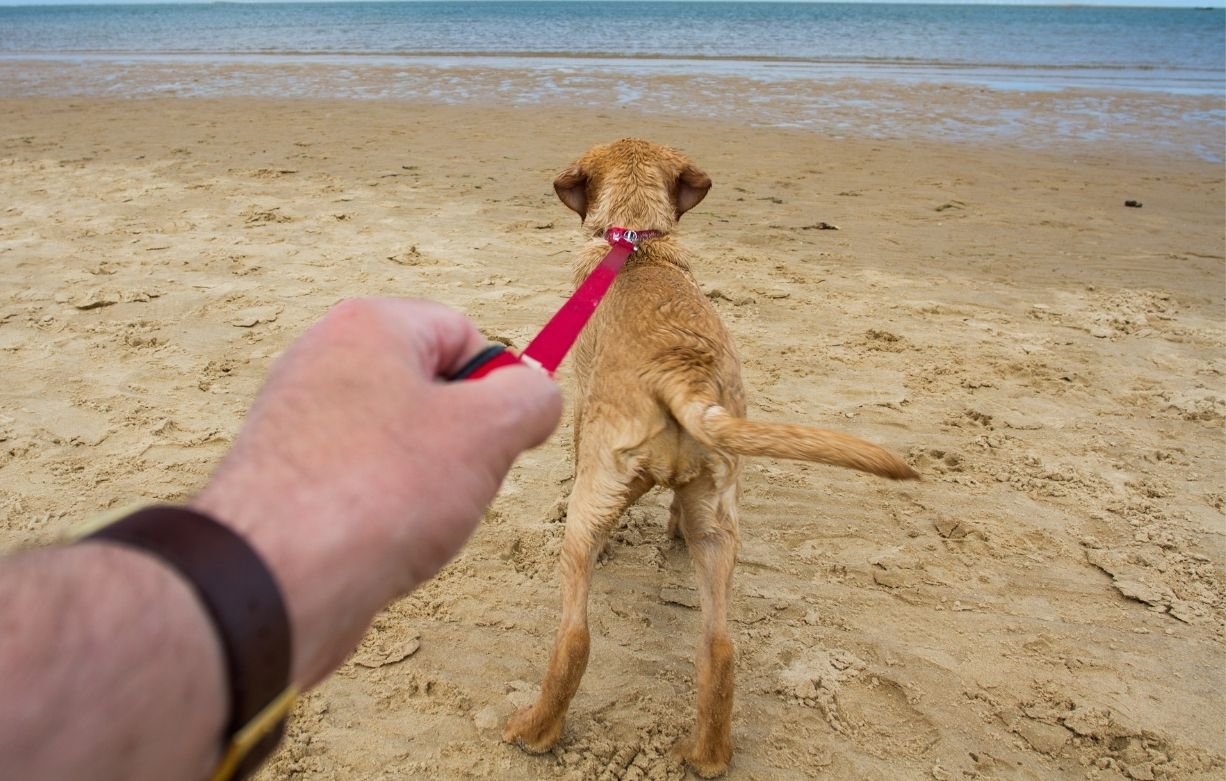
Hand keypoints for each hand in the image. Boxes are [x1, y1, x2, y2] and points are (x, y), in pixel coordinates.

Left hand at [192, 298, 560, 686]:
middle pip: (431, 389)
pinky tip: (385, 543)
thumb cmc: (378, 490)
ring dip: (429, 484)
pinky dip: (388, 513)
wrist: (274, 582)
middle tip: (460, 479)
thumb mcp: (487, 430)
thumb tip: (538, 397)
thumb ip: (530, 398)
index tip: (504, 434)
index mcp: (368, 327)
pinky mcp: (289, 482)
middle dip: (463, 440)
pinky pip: (365, 485)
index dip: (498, 385)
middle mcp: (324, 363)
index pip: (463, 332)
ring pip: (401, 444)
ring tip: (417, 519)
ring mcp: (300, 424)